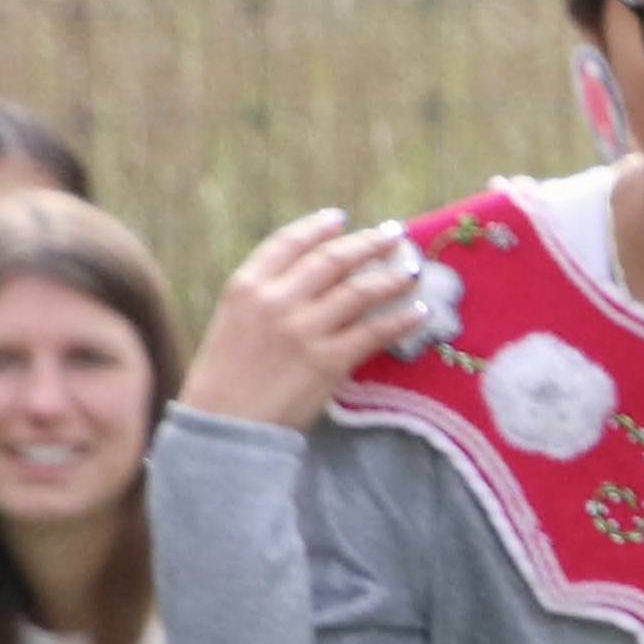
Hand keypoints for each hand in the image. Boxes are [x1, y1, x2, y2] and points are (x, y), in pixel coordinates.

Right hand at [181, 212, 435, 429]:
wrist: (223, 427)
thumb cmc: (226, 379)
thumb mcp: (231, 323)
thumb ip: (264, 297)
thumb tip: (309, 280)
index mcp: (245, 286)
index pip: (288, 243)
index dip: (318, 227)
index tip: (342, 217)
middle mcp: (275, 300)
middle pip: (332, 259)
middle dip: (368, 242)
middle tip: (395, 233)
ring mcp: (303, 330)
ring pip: (359, 291)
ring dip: (393, 276)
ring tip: (413, 269)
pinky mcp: (328, 361)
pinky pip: (374, 332)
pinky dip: (402, 319)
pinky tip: (420, 313)